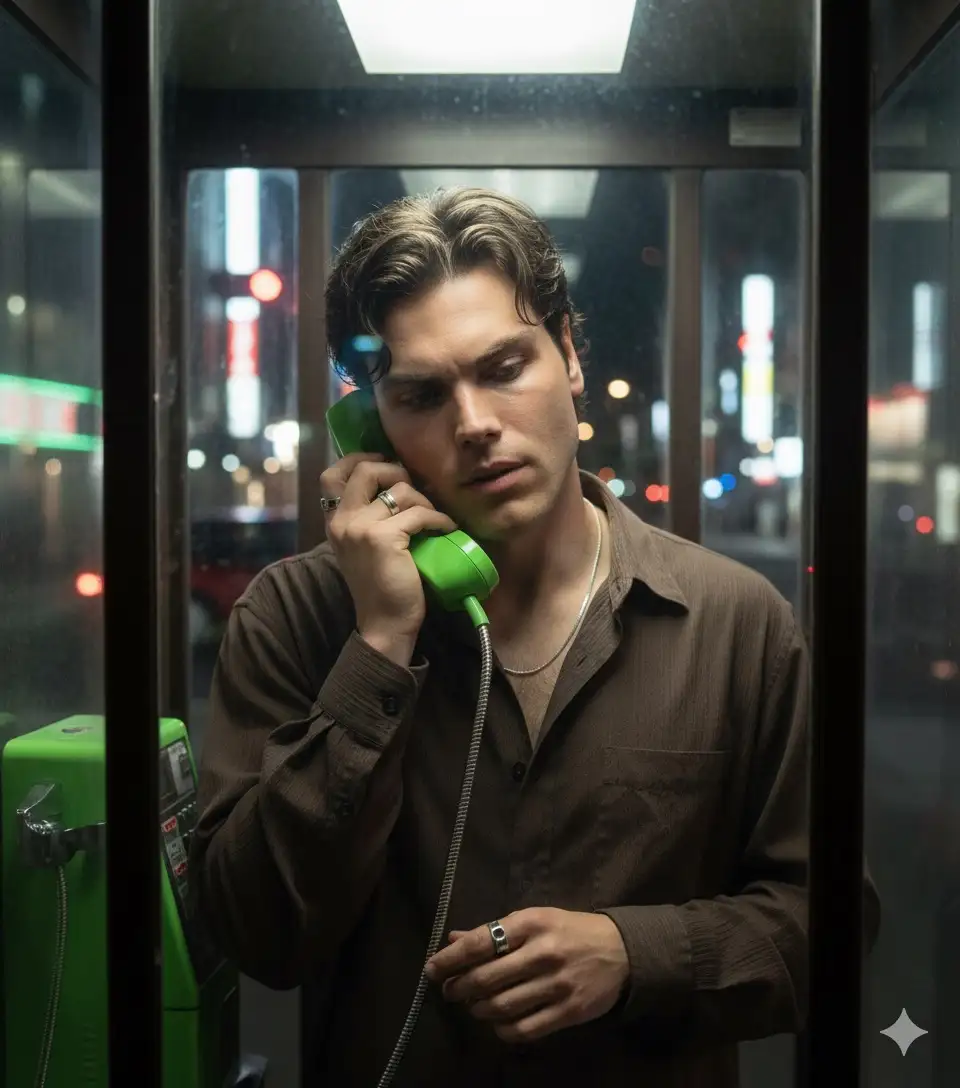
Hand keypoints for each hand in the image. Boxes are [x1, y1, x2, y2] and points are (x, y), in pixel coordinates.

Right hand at [320, 453, 456, 659]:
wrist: (383, 623)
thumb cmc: (380, 586)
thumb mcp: (362, 547)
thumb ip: (366, 517)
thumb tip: (396, 485)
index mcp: (333, 522)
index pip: (332, 474)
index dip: (359, 460)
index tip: (386, 464)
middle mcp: (341, 521)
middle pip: (365, 469)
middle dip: (396, 471)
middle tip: (413, 490)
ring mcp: (359, 528)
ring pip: (399, 489)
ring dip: (423, 500)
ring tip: (432, 518)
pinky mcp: (383, 538)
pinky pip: (419, 513)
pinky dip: (438, 519)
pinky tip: (445, 529)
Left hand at [424, 907, 628, 1043]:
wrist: (621, 951)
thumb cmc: (569, 930)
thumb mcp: (534, 920)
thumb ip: (495, 931)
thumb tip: (453, 939)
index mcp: (531, 924)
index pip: (480, 942)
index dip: (450, 959)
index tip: (432, 969)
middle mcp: (542, 953)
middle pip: (486, 978)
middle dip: (458, 987)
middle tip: (449, 990)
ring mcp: (556, 985)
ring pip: (501, 1006)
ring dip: (478, 1009)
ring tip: (473, 1005)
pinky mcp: (568, 1012)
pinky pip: (524, 1029)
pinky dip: (502, 1030)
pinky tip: (498, 1023)